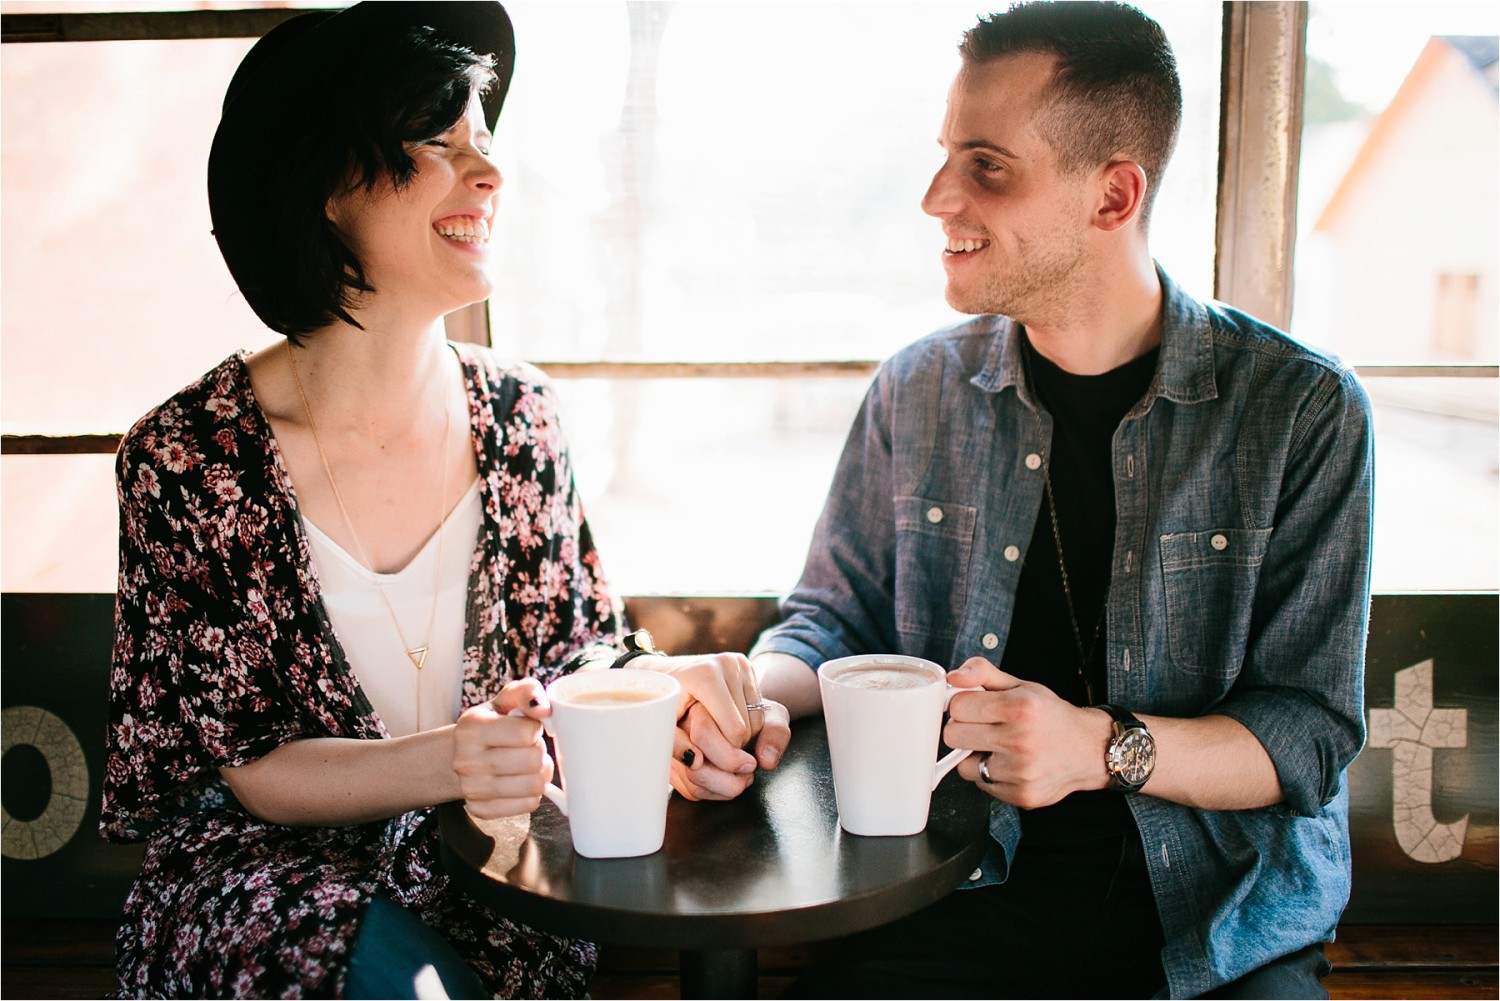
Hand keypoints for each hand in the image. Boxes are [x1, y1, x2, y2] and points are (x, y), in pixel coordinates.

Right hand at [452, 678, 553, 819]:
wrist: (462, 755)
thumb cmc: (492, 724)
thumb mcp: (506, 700)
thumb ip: (528, 693)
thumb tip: (544, 708)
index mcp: (471, 727)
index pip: (526, 733)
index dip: (535, 729)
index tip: (527, 728)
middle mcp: (466, 760)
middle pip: (533, 761)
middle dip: (539, 752)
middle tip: (530, 748)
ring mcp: (471, 788)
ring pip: (534, 786)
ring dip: (540, 774)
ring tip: (528, 765)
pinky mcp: (480, 810)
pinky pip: (528, 805)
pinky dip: (532, 793)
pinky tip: (521, 782)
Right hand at [671, 699, 792, 800]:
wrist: (736, 719)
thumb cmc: (751, 716)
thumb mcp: (771, 716)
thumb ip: (775, 732)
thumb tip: (765, 761)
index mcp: (700, 705)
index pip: (703, 734)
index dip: (730, 756)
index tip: (750, 761)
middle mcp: (681, 725)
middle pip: (694, 762)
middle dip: (728, 775)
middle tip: (749, 768)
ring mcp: (675, 748)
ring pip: (692, 780)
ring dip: (725, 787)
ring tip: (743, 776)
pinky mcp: (676, 768)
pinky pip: (691, 791)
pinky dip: (716, 793)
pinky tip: (730, 781)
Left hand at [942, 658, 1111, 808]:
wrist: (1088, 750)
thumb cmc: (1051, 716)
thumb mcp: (1021, 686)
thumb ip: (983, 673)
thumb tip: (953, 677)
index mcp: (1021, 708)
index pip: (958, 706)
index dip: (963, 705)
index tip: (975, 707)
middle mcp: (1022, 740)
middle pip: (953, 736)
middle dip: (964, 729)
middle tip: (985, 727)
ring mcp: (1021, 772)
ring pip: (964, 765)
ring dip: (976, 756)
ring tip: (1002, 747)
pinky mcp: (1022, 795)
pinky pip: (982, 784)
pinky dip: (991, 775)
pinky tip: (1011, 764)